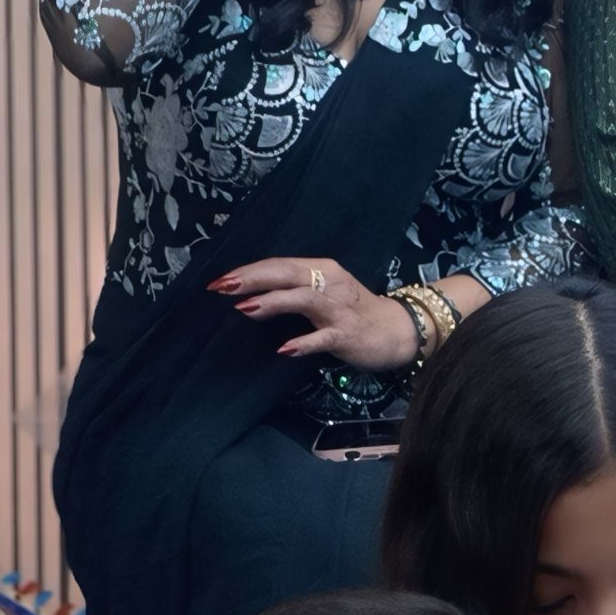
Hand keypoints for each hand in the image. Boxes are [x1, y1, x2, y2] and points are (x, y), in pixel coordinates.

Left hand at [214, 257, 414, 371]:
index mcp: (321, 269)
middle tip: (221, 287)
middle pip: (287, 274)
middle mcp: (329, 283)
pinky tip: (285, 349)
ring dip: (273, 302)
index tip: (218, 281)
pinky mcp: (348, 334)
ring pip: (304, 299)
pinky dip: (304, 342)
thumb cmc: (352, 311)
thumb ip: (289, 292)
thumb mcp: (322, 293)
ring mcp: (339, 308)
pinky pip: (324, 337)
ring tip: (244, 309)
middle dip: (253, 279)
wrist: (397, 330)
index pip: (279, 264)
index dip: (249, 270)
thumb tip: (247, 299)